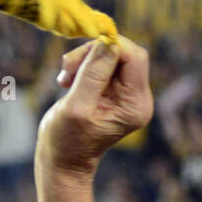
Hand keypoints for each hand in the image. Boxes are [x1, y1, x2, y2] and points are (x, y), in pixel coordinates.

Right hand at [37, 36, 152, 178]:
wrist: (64, 160)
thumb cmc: (67, 141)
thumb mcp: (77, 107)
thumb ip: (93, 74)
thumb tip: (108, 41)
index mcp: (135, 105)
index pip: (134, 57)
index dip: (110, 46)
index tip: (80, 56)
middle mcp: (138, 98)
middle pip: (123, 52)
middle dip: (92, 53)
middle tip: (67, 70)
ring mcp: (127, 93)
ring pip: (110, 53)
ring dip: (83, 59)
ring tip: (65, 79)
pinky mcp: (114, 89)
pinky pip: (102, 62)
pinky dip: (83, 65)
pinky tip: (69, 81)